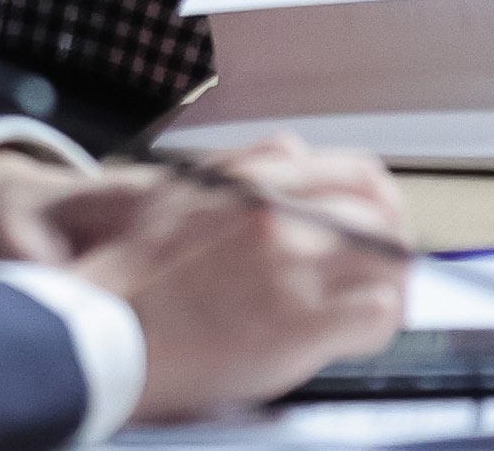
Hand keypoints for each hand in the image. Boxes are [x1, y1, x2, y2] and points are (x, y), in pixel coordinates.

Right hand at [50, 139, 409, 424]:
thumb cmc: (132, 272)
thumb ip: (247, 170)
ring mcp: (295, 269)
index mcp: (261, 182)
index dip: (379, 203)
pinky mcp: (299, 325)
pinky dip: (378, 327)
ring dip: (391, 288)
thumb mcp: (188, 190)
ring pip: (389, 265)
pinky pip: (375, 316)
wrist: (99, 330)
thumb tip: (293, 153)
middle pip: (382, 218)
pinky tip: (360, 338)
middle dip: (394, 246)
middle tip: (390, 272)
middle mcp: (285, 216)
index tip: (380, 223)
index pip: (357, 174)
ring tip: (380, 310)